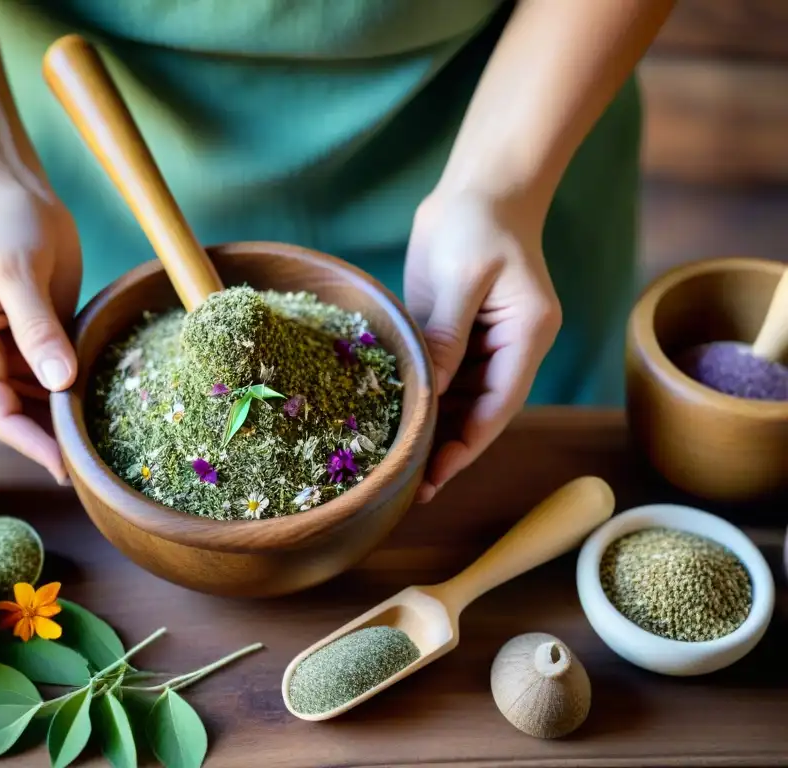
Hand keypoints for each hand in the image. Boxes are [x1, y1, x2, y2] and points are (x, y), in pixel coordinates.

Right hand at [0, 164, 82, 482]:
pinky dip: (75, 392)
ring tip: (109, 444)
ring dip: (66, 418)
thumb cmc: (2, 220)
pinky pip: (52, 378)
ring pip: (36, 400)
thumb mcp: (17, 269)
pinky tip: (106, 408)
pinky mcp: (31, 340)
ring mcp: (4, 349)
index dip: (30, 441)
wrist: (4, 190)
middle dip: (53, 436)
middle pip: (15, 412)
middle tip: (98, 463)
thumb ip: (37, 327)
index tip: (66, 466)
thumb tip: (59, 383)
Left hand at [404, 190, 561, 502]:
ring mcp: (488, 341)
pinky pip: (446, 375)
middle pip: (481, 411)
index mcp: (526, 335)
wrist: (481, 186)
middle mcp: (513, 346)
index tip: (434, 477)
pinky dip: (427, 398)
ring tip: (398, 463)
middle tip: (407, 485)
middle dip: (448, 447)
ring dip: (435, 428)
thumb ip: (446, 335)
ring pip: (462, 399)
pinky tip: (399, 419)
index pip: (497, 405)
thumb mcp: (459, 277)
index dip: (466, 446)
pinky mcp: (463, 332)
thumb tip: (428, 391)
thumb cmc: (476, 221)